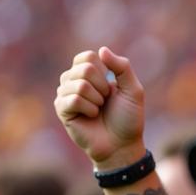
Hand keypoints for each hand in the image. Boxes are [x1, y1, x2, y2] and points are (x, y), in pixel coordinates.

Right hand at [54, 46, 145, 168]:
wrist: (122, 144)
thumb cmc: (128, 118)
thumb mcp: (133, 89)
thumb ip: (122, 67)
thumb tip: (101, 50)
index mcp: (89, 73)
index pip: (87, 56)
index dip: (103, 71)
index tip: (111, 87)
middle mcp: (74, 81)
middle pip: (84, 68)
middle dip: (102, 87)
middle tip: (105, 102)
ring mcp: (65, 94)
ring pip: (79, 84)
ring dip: (97, 100)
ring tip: (99, 110)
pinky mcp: (61, 109)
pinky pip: (73, 99)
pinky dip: (89, 109)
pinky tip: (91, 116)